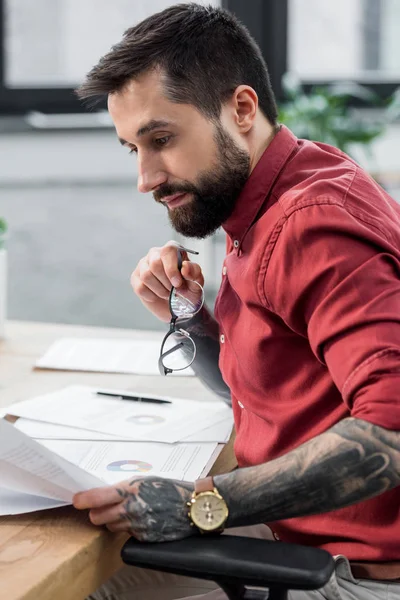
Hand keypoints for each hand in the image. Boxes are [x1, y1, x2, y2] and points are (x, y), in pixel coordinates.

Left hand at [73, 477, 195, 542]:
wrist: (192, 506)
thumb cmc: (170, 489)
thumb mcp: (146, 480)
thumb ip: (124, 488)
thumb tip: (104, 493)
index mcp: (131, 489)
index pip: (98, 497)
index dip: (84, 499)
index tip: (76, 500)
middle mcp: (132, 508)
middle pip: (98, 517)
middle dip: (97, 513)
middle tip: (102, 508)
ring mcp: (137, 525)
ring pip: (111, 527)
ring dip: (113, 521)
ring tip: (128, 512)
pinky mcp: (143, 538)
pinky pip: (126, 534)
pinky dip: (129, 528)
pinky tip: (140, 520)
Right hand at [131, 241, 204, 322]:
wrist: (179, 306)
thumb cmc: (188, 289)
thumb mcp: (197, 282)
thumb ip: (194, 272)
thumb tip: (185, 267)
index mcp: (172, 250)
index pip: (167, 252)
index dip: (172, 269)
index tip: (178, 284)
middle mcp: (156, 253)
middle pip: (155, 264)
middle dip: (166, 282)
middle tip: (174, 291)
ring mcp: (143, 265)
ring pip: (146, 276)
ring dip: (159, 290)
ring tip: (167, 293)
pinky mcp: (135, 278)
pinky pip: (140, 287)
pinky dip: (151, 296)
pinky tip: (157, 296)